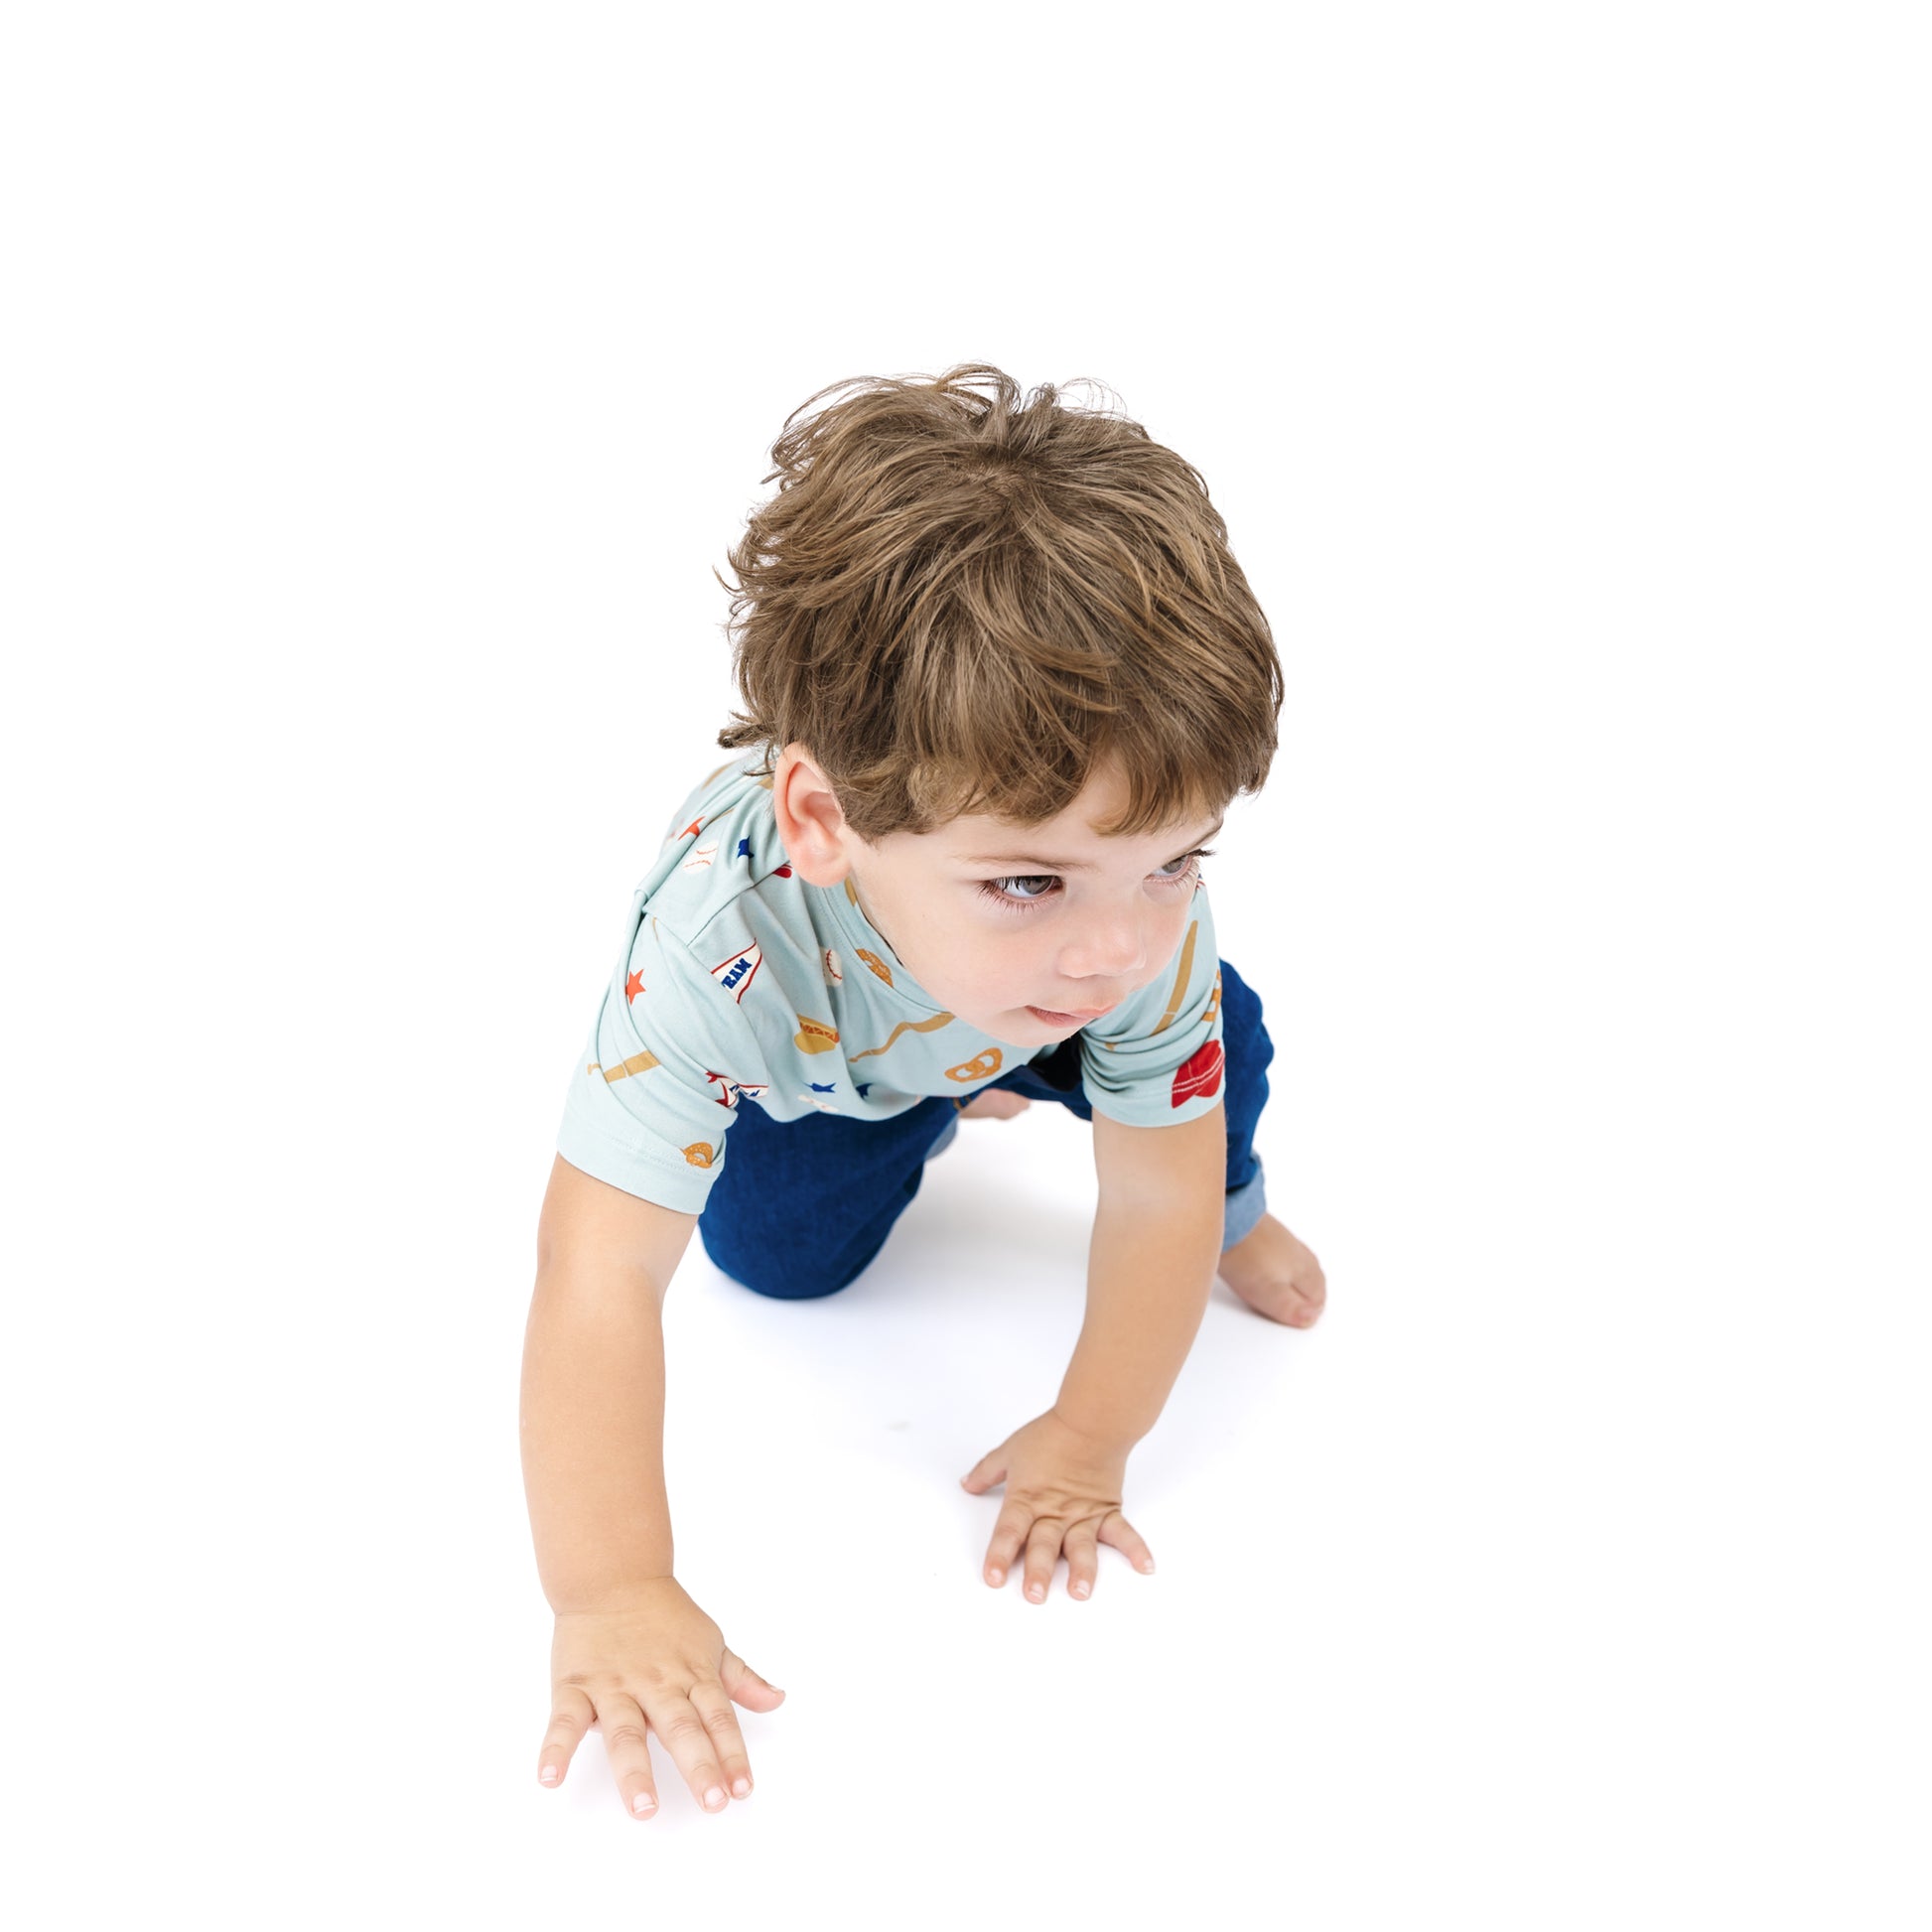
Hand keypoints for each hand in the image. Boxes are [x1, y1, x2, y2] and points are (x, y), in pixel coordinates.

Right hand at [537, 1577, 785, 1818]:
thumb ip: (740, 1678)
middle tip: (712, 1802)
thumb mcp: (710, 1643)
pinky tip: (550, 1777)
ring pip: (625, 1731)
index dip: (732, 1753)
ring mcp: (614, 1686)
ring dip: (634, 1771)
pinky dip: (555, 1748)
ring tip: (644, 1808)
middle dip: (698, 1766)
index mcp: (690, 1675)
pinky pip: (564, 1720)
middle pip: (681, 1728)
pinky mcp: (574, 1686)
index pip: (718, 1718)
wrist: (612, 1576)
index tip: (742, 1789)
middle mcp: (656, 1684)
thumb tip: (777, 1700)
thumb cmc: (665, 1617)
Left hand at [958, 1408, 1154, 1601]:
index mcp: (1028, 1499)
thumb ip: (988, 1472)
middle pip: (1044, 1545)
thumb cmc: (1050, 1434)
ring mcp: (1084, 1514)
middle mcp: (1055, 1512)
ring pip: (1081, 1546)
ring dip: (1082, 1570)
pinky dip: (1136, 1549)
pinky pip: (1123, 1533)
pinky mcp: (1108, 1511)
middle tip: (1035, 1595)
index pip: (1009, 1531)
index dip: (999, 1555)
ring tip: (1080, 1592)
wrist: (1091, 1420)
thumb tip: (967, 1484)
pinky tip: (1146, 1568)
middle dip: (1039, 1571)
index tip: (993, 1578)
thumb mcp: (1010, 1451)